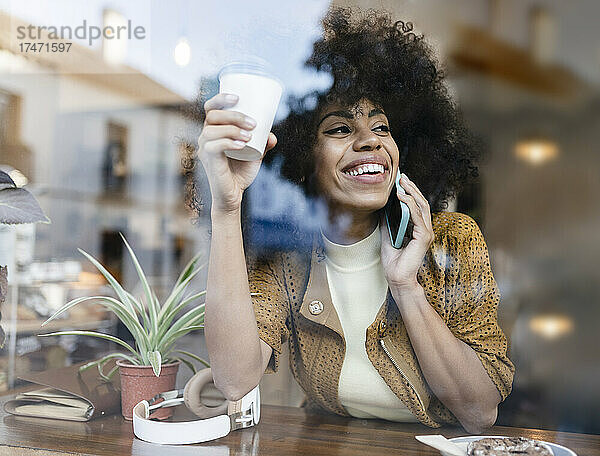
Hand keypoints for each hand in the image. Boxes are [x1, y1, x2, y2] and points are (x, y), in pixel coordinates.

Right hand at [197, 93, 277, 213]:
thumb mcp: (255, 154)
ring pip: (211, 130)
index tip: (238, 97)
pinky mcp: (208, 161)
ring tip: (249, 136)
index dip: (220, 99)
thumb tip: (272, 136)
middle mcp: (206, 137)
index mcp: (215, 130)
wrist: (234, 195)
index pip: (211, 108)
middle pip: (212, 116)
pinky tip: (241, 145)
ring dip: (232, 129)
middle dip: (233, 115)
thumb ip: (264, 144)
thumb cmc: (240, 173)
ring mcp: (204, 149)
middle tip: (253, 123)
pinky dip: (228, 143)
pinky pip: (212, 147)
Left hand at [379, 173, 433, 289]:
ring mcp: (426, 233)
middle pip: (421, 203)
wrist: (397, 278)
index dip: (410, 192)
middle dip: (412, 188)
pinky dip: (409, 204)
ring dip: (411, 192)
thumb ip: (387, 223)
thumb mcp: (386, 237)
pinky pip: (418, 216)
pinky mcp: (424, 237)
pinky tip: (401, 196)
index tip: (400, 181)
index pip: (417, 206)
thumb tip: (382, 209)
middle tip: (402, 177)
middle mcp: (425, 229)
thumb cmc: (394, 263)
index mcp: (418, 229)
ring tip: (401, 182)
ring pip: (422, 206)